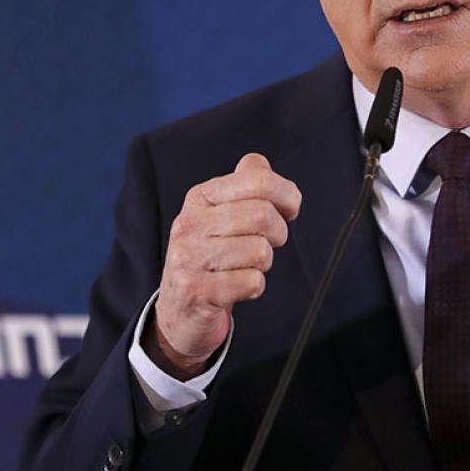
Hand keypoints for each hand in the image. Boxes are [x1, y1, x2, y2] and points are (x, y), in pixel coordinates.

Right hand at [147, 153, 301, 378]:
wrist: (179, 307)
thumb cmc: (210, 255)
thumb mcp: (220, 213)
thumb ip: (244, 184)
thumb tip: (258, 163)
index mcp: (200, 197)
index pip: (258, 181)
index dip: (287, 195)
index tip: (290, 208)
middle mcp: (189, 224)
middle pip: (262, 215)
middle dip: (278, 233)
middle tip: (268, 242)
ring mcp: (189, 258)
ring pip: (260, 251)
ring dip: (263, 263)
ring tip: (245, 265)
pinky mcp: (196, 291)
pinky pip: (252, 283)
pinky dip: (254, 286)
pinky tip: (236, 286)